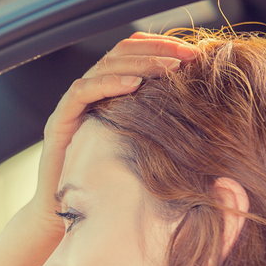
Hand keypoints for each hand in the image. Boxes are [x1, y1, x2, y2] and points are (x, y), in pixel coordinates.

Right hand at [27, 32, 197, 229]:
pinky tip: (134, 85)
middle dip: (157, 50)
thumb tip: (206, 118)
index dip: (161, 47)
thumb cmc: (109, 186)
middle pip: (121, 53)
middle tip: (188, 56)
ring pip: (104, 66)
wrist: (66, 217)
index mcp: (108, 94)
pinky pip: (81, 92)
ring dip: (140, 63)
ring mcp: (72, 106)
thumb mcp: (143, 149)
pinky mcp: (60, 122)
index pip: (133, 54)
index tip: (194, 54)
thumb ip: (162, 127)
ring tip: (169, 68)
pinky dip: (108, 84)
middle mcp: (89, 93)